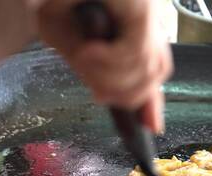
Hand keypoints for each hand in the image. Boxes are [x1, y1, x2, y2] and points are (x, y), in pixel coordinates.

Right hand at [31, 0, 172, 132]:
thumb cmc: (54, 3)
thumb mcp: (71, 45)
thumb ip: (98, 75)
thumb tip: (115, 100)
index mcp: (136, 27)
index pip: (154, 68)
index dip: (153, 102)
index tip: (152, 127)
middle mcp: (147, 17)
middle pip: (157, 72)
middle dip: (125, 94)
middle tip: (96, 91)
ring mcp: (145, 10)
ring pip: (148, 67)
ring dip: (110, 78)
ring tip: (83, 60)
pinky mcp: (138, 6)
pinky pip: (135, 52)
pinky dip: (109, 62)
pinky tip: (88, 52)